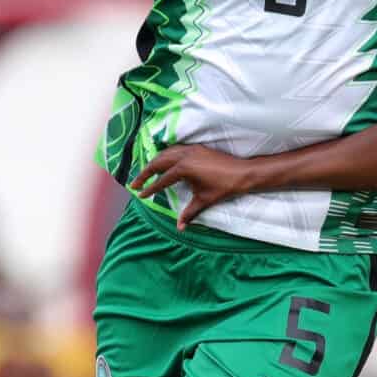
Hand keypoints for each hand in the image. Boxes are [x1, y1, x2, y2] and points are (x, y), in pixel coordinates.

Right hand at [129, 144, 258, 228]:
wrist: (241, 173)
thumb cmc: (223, 187)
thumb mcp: (203, 201)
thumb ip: (189, 213)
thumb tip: (180, 228)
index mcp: (183, 169)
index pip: (161, 180)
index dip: (150, 188)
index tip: (140, 194)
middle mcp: (184, 156)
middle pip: (158, 162)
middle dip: (145, 173)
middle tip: (135, 183)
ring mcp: (190, 149)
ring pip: (166, 153)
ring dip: (154, 161)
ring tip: (146, 171)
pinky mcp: (197, 148)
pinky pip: (175, 148)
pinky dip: (166, 154)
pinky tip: (164, 160)